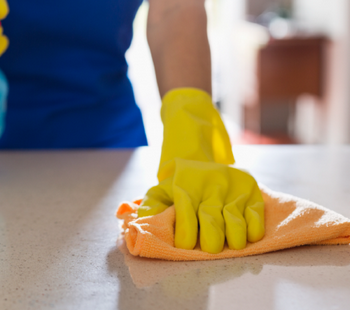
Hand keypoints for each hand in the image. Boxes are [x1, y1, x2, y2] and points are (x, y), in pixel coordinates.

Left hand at [138, 88, 264, 252]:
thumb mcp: (161, 190)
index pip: (186, 214)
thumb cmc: (178, 183)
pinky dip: (254, 227)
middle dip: (212, 239)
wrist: (197, 151)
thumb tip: (143, 222)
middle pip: (211, 218)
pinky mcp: (250, 189)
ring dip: (235, 236)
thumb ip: (152, 206)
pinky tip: (249, 235)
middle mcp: (209, 185)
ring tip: (232, 245)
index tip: (186, 245)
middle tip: (211, 248)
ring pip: (235, 217)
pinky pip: (256, 212)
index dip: (186, 234)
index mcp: (185, 187)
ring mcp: (231, 187)